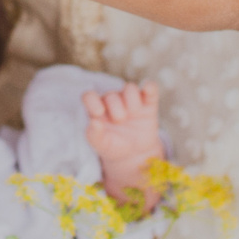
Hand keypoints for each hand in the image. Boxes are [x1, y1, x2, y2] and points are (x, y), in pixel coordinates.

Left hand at [83, 82, 165, 197]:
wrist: (135, 153)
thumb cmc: (113, 146)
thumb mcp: (101, 145)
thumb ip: (93, 135)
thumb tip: (94, 122)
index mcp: (97, 108)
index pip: (89, 96)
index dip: (92, 101)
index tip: (99, 113)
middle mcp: (113, 100)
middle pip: (111, 95)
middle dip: (116, 108)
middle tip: (120, 121)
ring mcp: (130, 100)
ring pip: (130, 88)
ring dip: (131, 100)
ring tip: (133, 114)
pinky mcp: (148, 102)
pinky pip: (150, 88)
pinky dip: (149, 86)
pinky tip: (148, 89)